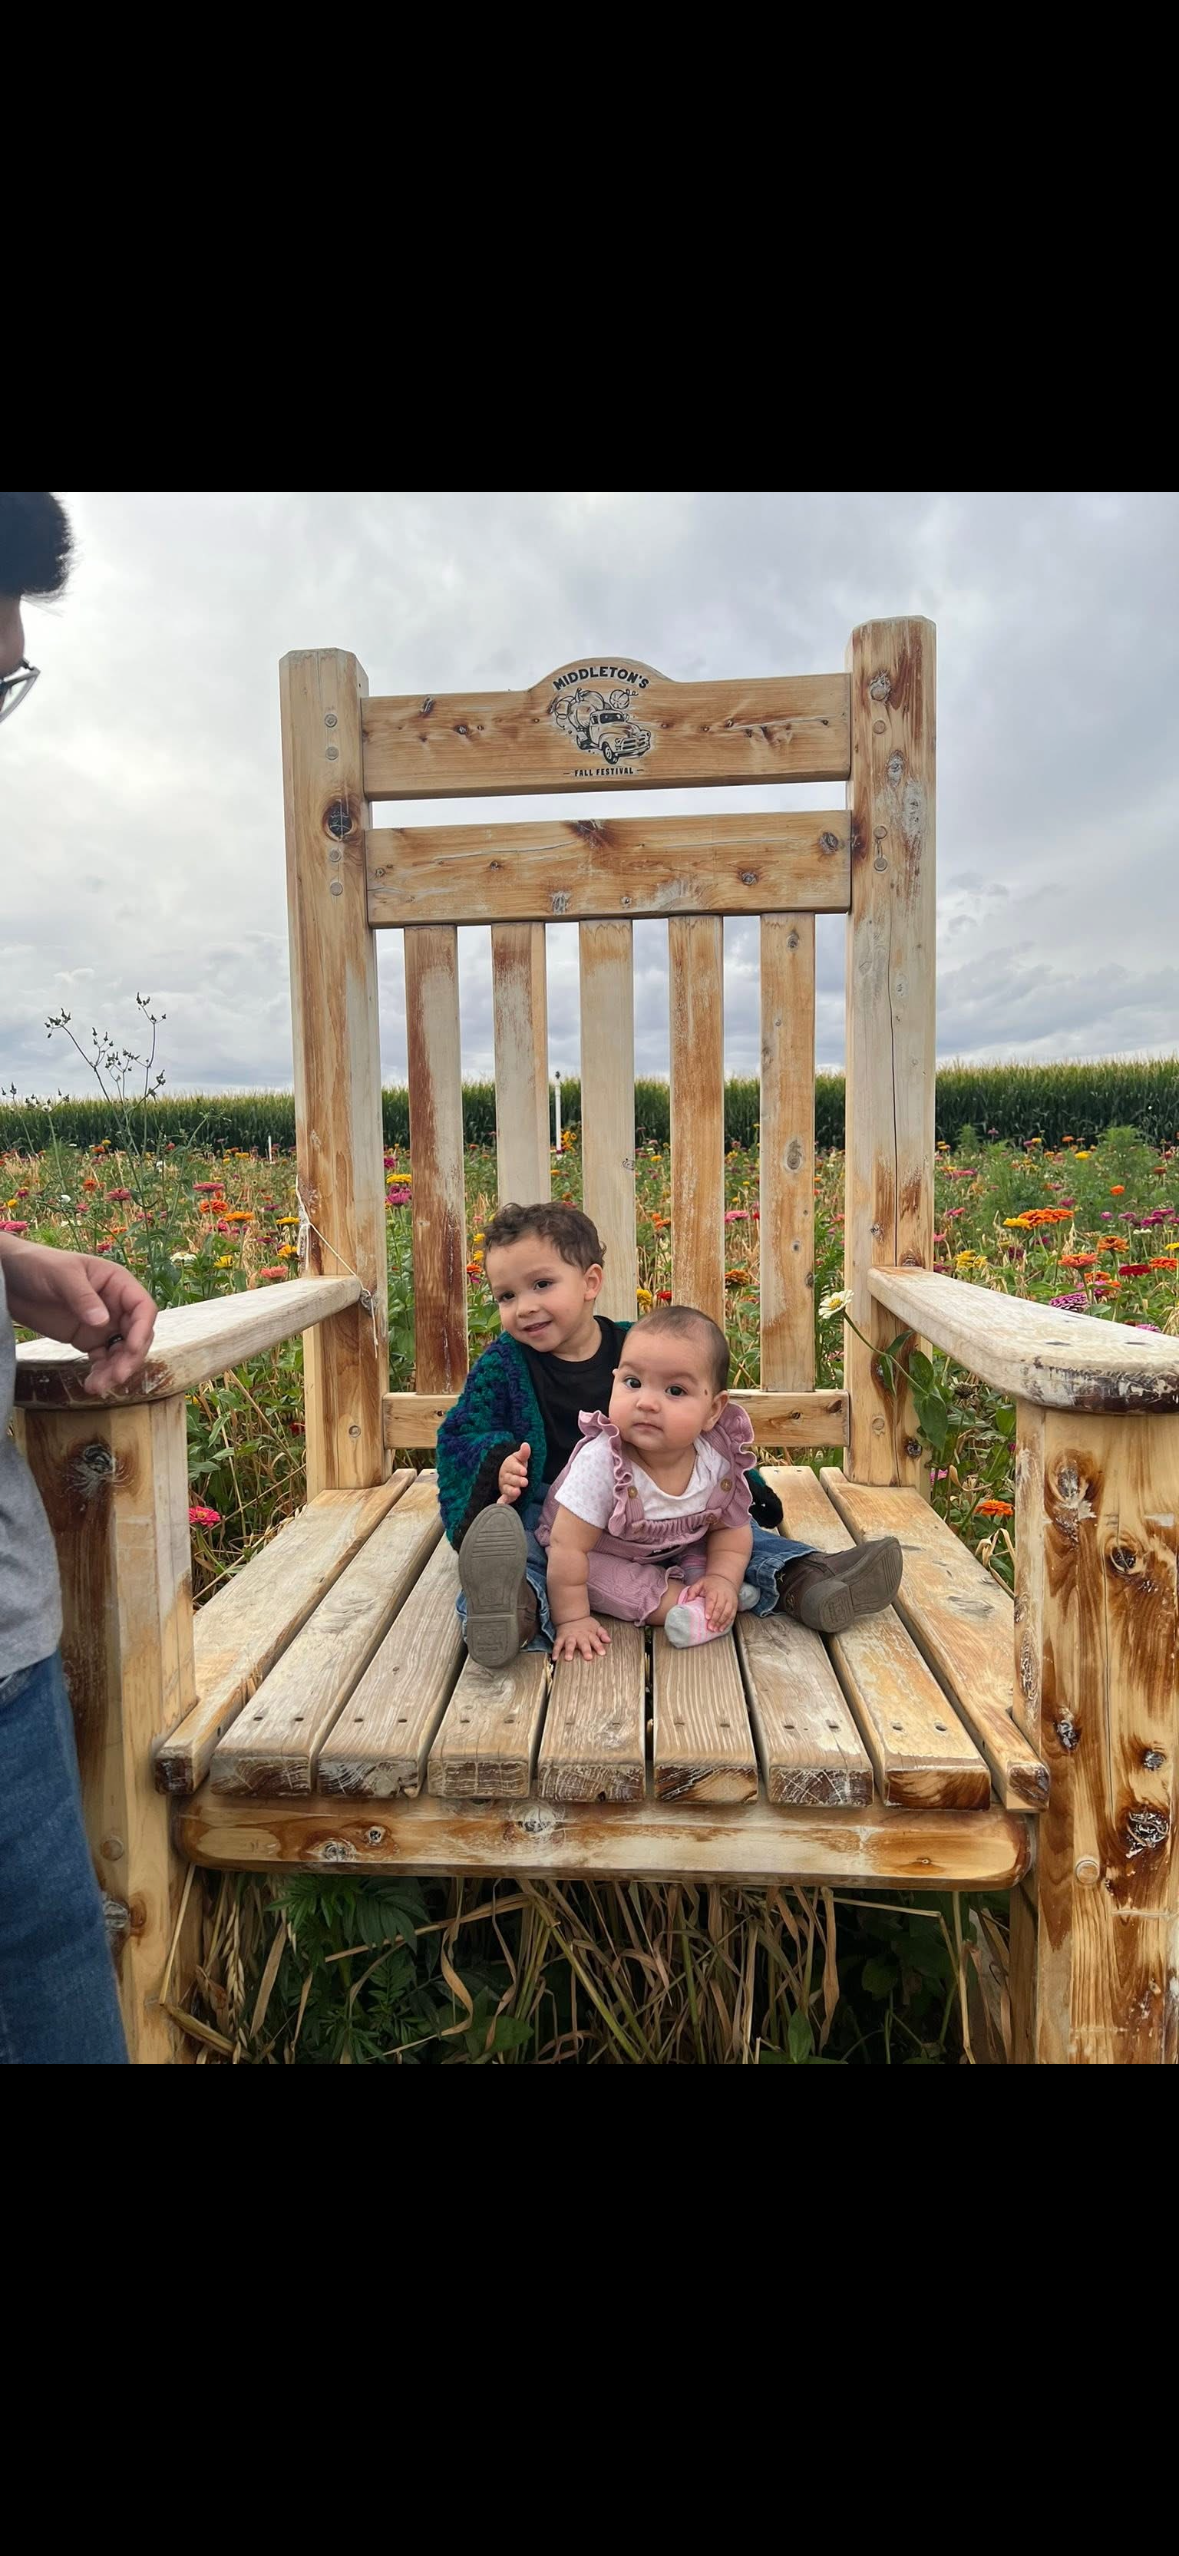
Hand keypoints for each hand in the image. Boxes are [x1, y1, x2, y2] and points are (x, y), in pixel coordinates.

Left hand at [0, 1240, 156, 1393]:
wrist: (10, 1278)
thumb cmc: (39, 1265)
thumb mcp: (62, 1275)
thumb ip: (82, 1297)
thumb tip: (103, 1322)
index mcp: (117, 1283)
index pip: (142, 1307)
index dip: (142, 1329)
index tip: (131, 1349)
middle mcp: (115, 1305)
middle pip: (136, 1334)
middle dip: (130, 1357)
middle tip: (117, 1376)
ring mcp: (102, 1324)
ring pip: (121, 1351)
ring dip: (115, 1370)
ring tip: (99, 1387)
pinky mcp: (87, 1339)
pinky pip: (103, 1359)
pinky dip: (101, 1372)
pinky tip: (92, 1384)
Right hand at [497, 1440, 530, 1503]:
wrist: (506, 1473)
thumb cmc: (516, 1465)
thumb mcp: (520, 1458)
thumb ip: (524, 1453)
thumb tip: (526, 1444)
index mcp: (509, 1466)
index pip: (514, 1467)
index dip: (518, 1469)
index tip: (524, 1471)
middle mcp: (506, 1476)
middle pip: (511, 1478)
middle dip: (518, 1480)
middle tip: (525, 1482)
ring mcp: (505, 1485)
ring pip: (507, 1488)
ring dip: (511, 1491)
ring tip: (517, 1492)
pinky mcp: (505, 1494)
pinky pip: (502, 1498)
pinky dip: (501, 1501)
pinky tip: (501, 1504)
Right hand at [550, 1615, 611, 1661]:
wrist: (571, 1616)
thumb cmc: (586, 1625)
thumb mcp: (596, 1627)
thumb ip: (602, 1634)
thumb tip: (609, 1640)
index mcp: (589, 1634)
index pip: (595, 1640)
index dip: (599, 1646)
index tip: (602, 1653)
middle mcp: (579, 1636)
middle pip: (583, 1643)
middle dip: (586, 1650)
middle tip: (588, 1657)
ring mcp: (569, 1637)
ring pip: (569, 1644)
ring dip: (569, 1651)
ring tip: (568, 1658)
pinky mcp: (560, 1638)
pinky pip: (557, 1645)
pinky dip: (555, 1651)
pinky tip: (554, 1658)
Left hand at [681, 1573, 739, 1631]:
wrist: (726, 1579)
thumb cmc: (711, 1583)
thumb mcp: (700, 1583)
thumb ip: (693, 1590)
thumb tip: (688, 1600)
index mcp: (714, 1590)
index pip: (712, 1600)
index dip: (710, 1609)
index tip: (707, 1617)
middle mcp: (723, 1595)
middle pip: (720, 1608)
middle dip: (715, 1619)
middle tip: (710, 1627)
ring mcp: (730, 1600)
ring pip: (727, 1613)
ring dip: (721, 1622)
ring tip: (715, 1629)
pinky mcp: (735, 1605)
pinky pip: (732, 1615)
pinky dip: (727, 1622)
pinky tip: (722, 1628)